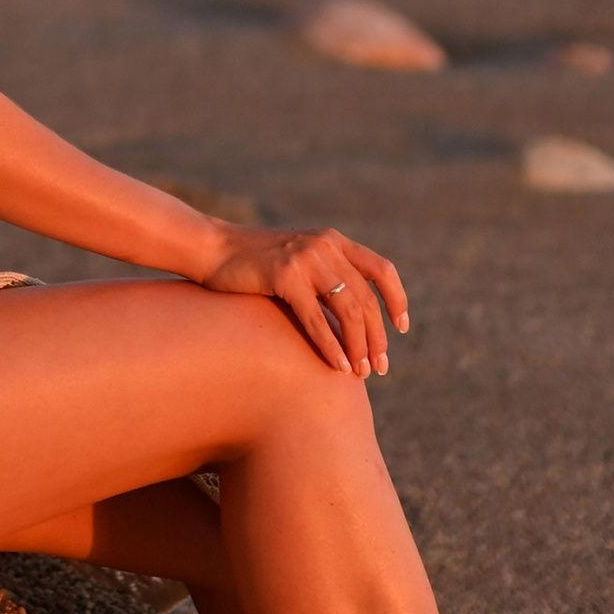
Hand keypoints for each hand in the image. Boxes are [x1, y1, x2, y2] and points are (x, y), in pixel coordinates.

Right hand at [192, 225, 409, 375]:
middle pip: (366, 298)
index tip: (401, 328)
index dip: (397, 299)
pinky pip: (316, 319)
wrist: (211, 249)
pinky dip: (331, 346)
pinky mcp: (285, 275)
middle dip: (377, 337)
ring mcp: (306, 259)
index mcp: (334, 240)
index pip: (382, 269)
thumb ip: (325, 279)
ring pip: (348, 310)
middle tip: (380, 367)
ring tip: (361, 373)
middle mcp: (326, 246)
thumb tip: (352, 322)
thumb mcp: (298, 263)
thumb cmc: (254, 264)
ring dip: (359, 346)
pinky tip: (337, 367)